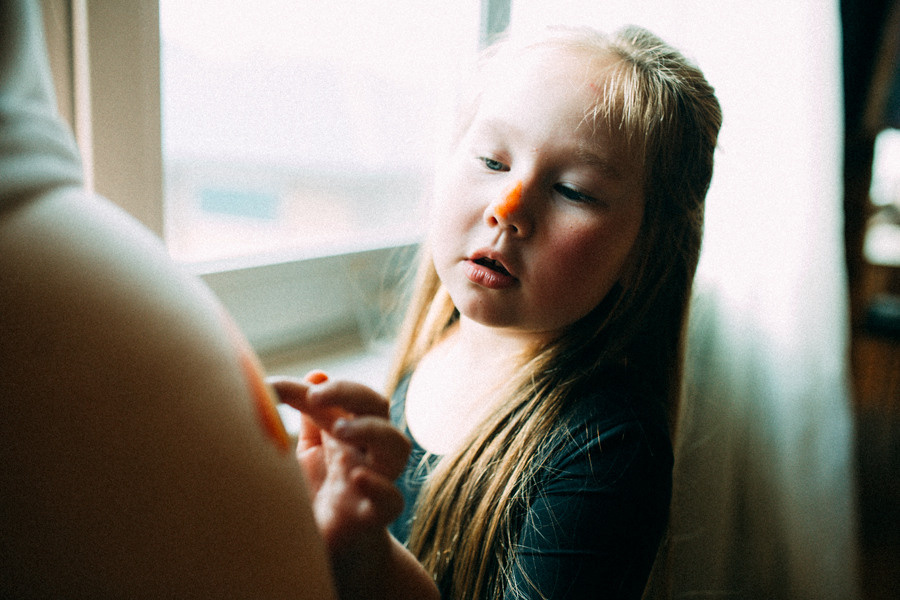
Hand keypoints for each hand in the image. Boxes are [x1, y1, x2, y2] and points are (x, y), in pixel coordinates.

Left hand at [269, 374, 410, 551]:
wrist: (332, 548)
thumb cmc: (322, 493)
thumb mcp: (307, 451)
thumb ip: (308, 415)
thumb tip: (314, 373)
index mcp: (351, 433)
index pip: (351, 396)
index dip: (326, 387)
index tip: (286, 387)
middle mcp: (368, 452)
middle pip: (380, 408)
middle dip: (353, 394)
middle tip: (316, 398)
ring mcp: (376, 482)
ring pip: (398, 447)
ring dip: (373, 431)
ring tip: (341, 431)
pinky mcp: (375, 516)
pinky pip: (393, 499)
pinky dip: (380, 486)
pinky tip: (357, 478)